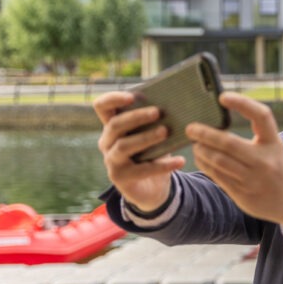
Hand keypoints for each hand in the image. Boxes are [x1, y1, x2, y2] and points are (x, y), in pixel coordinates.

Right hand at [94, 91, 183, 210]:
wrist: (152, 187)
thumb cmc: (152, 153)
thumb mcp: (153, 134)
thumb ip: (157, 121)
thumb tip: (176, 104)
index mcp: (113, 126)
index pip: (102, 107)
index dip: (113, 98)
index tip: (132, 96)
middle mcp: (107, 142)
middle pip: (115, 125)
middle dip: (136, 116)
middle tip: (158, 112)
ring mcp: (111, 161)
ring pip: (124, 146)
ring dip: (146, 137)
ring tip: (166, 132)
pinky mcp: (120, 178)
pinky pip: (142, 170)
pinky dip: (163, 165)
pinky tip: (180, 161)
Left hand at [187, 93, 282, 234]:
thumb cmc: (277, 166)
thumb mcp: (273, 146)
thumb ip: (257, 133)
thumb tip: (224, 115)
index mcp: (273, 143)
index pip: (261, 116)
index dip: (242, 103)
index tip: (222, 96)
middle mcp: (264, 160)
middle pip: (229, 142)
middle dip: (205, 133)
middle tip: (191, 128)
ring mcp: (253, 179)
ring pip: (218, 160)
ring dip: (201, 150)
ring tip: (195, 143)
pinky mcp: (242, 193)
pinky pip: (217, 176)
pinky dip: (205, 164)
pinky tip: (200, 157)